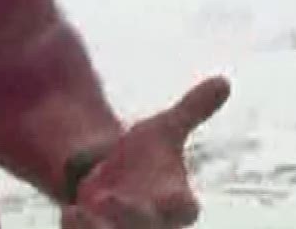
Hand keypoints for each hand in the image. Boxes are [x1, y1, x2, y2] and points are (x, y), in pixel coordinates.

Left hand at [60, 77, 231, 227]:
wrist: (106, 176)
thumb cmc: (142, 156)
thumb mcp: (163, 129)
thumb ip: (193, 109)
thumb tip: (224, 80)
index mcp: (174, 200)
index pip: (186, 211)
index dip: (178, 206)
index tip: (173, 197)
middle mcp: (153, 222)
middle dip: (131, 218)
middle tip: (109, 197)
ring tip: (79, 210)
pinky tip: (71, 213)